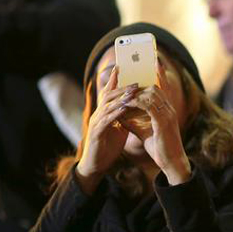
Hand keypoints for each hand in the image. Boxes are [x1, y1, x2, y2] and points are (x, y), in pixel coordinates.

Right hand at [75, 66, 135, 193]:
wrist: (96, 165)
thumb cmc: (108, 146)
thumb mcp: (119, 129)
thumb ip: (125, 118)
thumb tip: (136, 108)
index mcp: (104, 113)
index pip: (108, 93)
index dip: (113, 80)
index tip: (120, 66)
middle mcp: (98, 115)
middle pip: (108, 96)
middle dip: (121, 87)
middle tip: (135, 81)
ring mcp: (96, 123)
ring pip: (107, 106)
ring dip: (120, 98)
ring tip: (132, 92)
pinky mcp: (96, 133)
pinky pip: (106, 120)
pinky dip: (115, 113)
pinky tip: (124, 109)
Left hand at [120, 61, 190, 184]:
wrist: (171, 162)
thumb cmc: (159, 148)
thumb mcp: (144, 131)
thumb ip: (133, 121)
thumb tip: (119, 113)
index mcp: (167, 110)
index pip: (164, 87)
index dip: (159, 74)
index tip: (153, 61)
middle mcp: (169, 109)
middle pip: (155, 87)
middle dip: (140, 83)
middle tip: (126, 80)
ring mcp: (168, 114)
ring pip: (151, 94)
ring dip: (136, 93)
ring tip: (123, 92)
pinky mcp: (163, 122)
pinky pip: (148, 106)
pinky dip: (136, 103)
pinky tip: (127, 104)